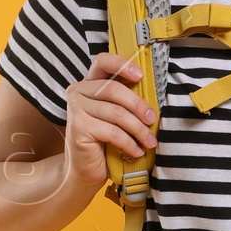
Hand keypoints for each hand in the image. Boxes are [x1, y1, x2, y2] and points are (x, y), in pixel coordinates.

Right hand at [65, 51, 155, 185]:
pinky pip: (112, 132)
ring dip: (138, 129)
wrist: (85, 169)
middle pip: (114, 90)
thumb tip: (154, 98)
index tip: (141, 75)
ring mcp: (75, 109)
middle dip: (139, 106)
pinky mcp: (78, 128)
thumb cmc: (104, 140)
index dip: (122, 64)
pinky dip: (129, 142)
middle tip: (153, 120)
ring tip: (150, 141)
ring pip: (116, 113)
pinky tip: (137, 151)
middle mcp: (78, 91)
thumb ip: (125, 101)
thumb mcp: (115, 115)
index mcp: (89, 83)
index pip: (103, 62)